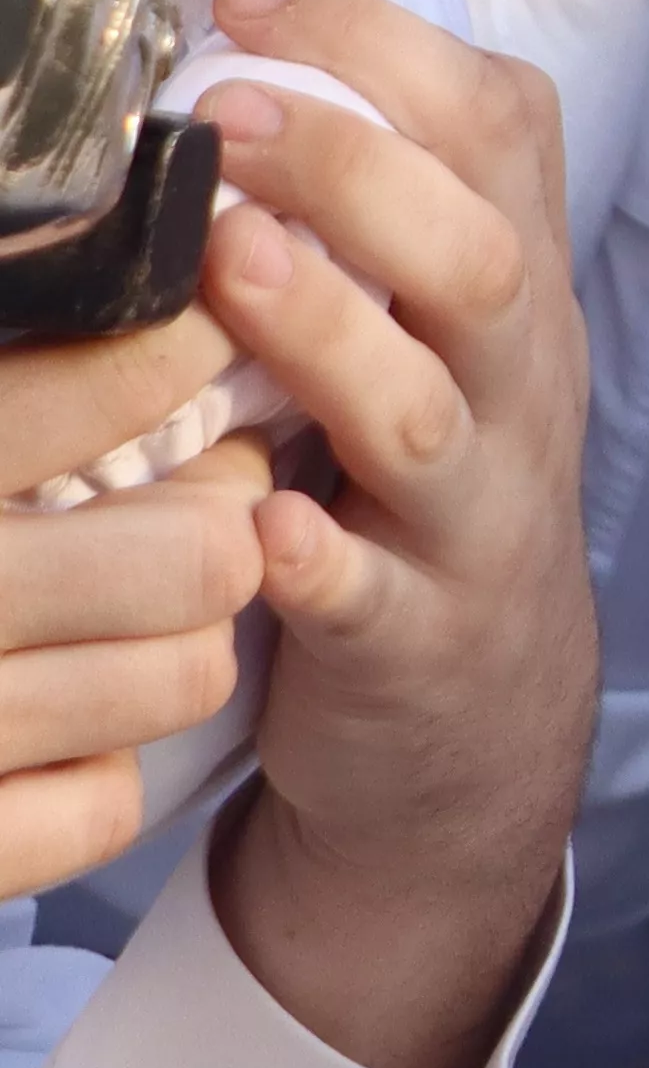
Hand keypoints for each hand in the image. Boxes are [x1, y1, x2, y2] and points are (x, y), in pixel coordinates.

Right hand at [0, 314, 263, 898]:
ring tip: (114, 622)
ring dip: (168, 649)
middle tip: (186, 508)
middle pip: (203, 555)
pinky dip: (86, 775)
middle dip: (209, 527)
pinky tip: (36, 734)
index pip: (117, 378)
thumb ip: (2, 360)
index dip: (178, 352)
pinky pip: (103, 806)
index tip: (187, 345)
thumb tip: (88, 261)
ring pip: (185, 676)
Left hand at [192, 0, 593, 1067]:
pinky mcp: (416, 638)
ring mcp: (472, 516)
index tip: (251, 6)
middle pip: (476, 256)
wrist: (479, 714)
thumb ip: (387, 205)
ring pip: (424, 414)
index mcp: (510, 290)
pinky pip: (375, 600)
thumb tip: (258, 46)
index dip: (385, 53)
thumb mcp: (440, 331)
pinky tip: (259, 524)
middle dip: (355, 173)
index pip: (498, 128)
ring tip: (225, 260)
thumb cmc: (419, 483)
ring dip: (329, 330)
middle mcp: (511, 387)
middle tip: (225, 117)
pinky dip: (321, 561)